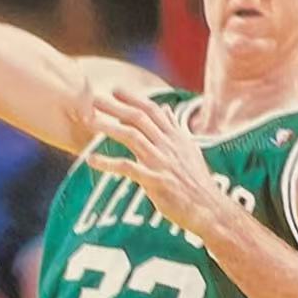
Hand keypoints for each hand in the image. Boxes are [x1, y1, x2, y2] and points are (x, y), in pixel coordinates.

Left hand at [88, 87, 219, 238]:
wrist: (209, 208)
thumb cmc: (197, 182)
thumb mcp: (189, 150)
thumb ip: (175, 129)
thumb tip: (167, 110)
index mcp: (176, 137)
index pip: (153, 110)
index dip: (133, 98)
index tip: (115, 89)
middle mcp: (168, 145)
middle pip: (139, 118)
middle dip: (116, 106)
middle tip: (94, 98)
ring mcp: (162, 162)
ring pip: (132, 137)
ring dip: (109, 127)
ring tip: (89, 121)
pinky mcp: (156, 181)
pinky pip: (127, 168)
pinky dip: (108, 163)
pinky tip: (91, 160)